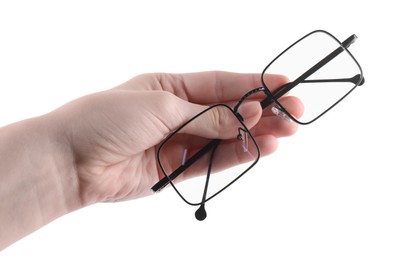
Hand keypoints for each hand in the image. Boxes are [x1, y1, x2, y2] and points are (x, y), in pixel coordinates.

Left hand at [55, 71, 302, 204]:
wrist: (73, 160)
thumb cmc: (108, 118)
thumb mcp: (161, 107)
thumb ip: (206, 116)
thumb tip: (246, 116)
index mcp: (172, 86)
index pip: (221, 83)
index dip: (254, 84)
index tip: (284, 85)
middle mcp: (180, 112)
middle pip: (229, 111)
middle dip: (263, 111)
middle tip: (295, 113)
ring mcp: (180, 141)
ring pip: (225, 137)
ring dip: (256, 135)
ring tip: (285, 133)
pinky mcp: (177, 167)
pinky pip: (213, 160)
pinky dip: (237, 155)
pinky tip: (260, 148)